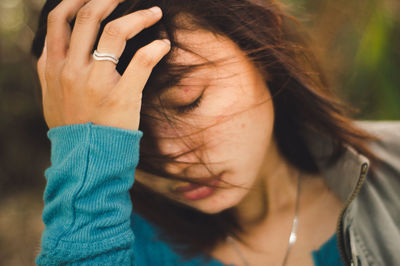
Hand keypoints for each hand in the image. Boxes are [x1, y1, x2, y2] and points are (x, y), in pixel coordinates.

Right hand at [36, 0, 170, 129]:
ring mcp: (96, 82)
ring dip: (139, 17)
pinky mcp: (122, 96)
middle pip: (88, 17)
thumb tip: (55, 45)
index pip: (59, 19)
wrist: (86, 160)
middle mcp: (71, 70)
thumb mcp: (50, 95)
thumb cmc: (73, 126)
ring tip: (155, 12)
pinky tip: (164, 44)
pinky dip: (156, 47)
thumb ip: (51, 68)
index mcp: (53, 67)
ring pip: (115, 32)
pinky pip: (142, 61)